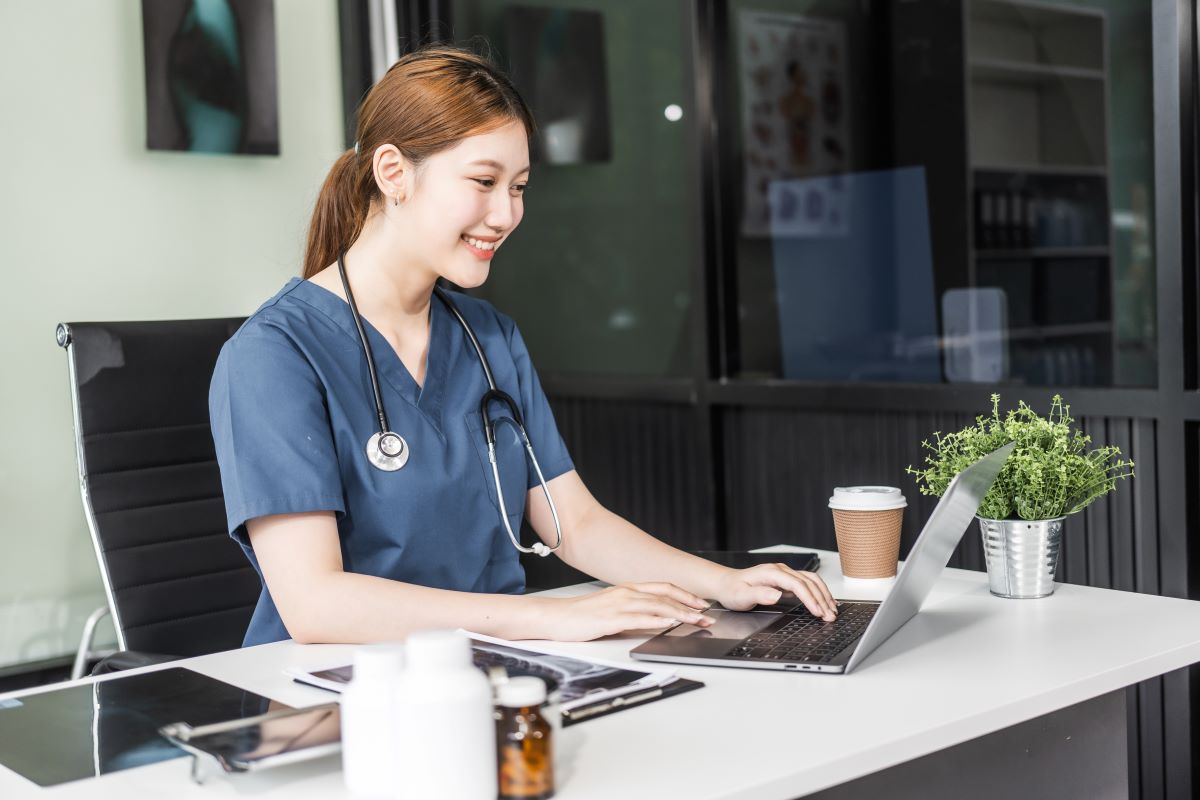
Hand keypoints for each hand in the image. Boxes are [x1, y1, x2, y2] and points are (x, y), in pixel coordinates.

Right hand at [540, 582, 715, 641]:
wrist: (554, 617)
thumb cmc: (580, 616)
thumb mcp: (611, 611)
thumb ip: (631, 612)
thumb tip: (653, 620)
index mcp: (626, 589)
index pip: (663, 588)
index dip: (685, 595)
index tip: (701, 604)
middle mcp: (625, 593)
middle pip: (665, 595)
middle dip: (690, 605)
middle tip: (708, 615)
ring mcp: (618, 605)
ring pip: (657, 606)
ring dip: (681, 614)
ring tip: (698, 622)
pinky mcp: (610, 618)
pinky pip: (639, 618)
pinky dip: (657, 620)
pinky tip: (670, 623)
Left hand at [713, 564, 837, 620]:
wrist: (726, 584)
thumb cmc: (732, 590)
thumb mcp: (741, 595)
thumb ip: (759, 594)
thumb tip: (777, 594)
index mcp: (771, 573)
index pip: (797, 584)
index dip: (810, 598)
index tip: (817, 611)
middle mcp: (780, 570)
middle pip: (808, 582)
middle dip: (821, 599)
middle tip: (830, 616)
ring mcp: (784, 574)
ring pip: (811, 581)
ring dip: (823, 595)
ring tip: (832, 610)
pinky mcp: (786, 580)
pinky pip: (808, 584)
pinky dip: (819, 592)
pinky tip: (825, 602)